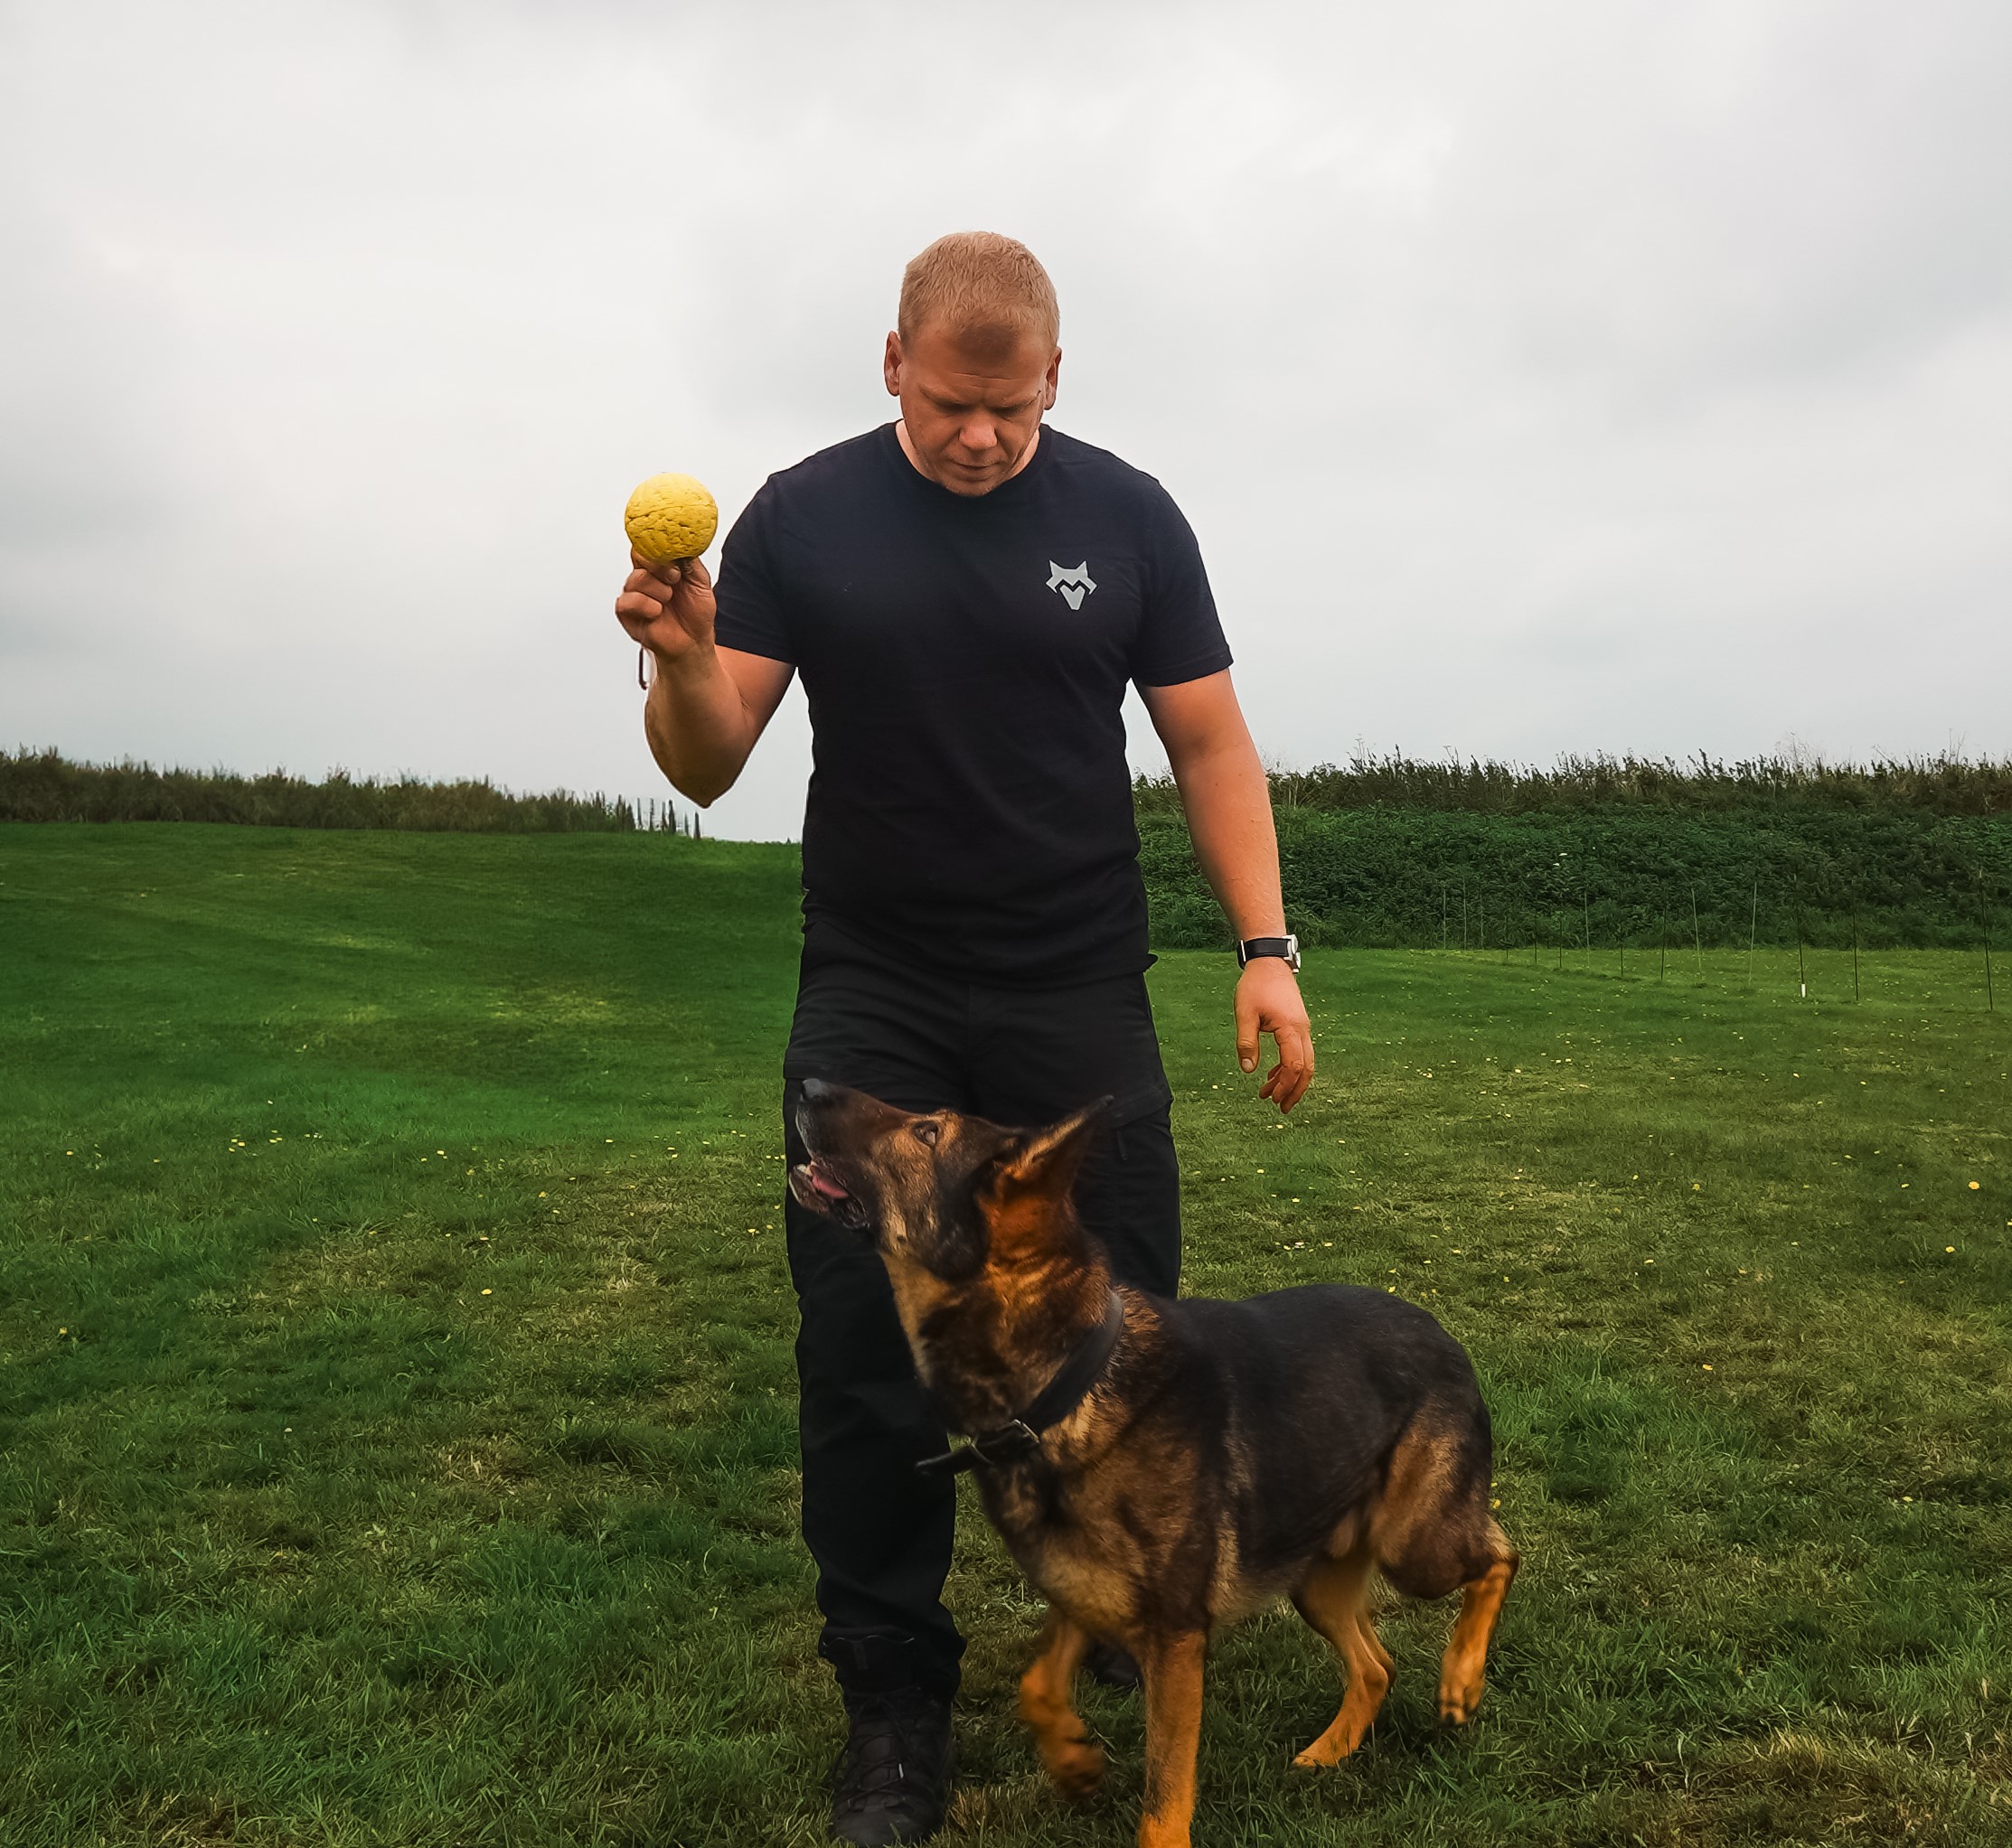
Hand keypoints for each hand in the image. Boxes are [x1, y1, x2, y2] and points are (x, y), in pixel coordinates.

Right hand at [615, 547, 717, 668]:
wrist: (693, 642)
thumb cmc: (694, 613)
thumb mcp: (701, 582)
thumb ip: (690, 562)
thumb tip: (684, 543)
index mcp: (660, 567)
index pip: (649, 544)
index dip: (658, 544)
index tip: (672, 551)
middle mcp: (646, 578)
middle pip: (639, 556)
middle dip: (660, 566)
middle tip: (674, 578)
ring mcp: (636, 594)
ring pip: (636, 579)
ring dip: (658, 590)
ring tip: (669, 600)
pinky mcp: (628, 613)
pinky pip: (627, 601)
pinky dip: (645, 605)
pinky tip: (657, 612)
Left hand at [1234, 957, 1313, 1113]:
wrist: (1269, 963)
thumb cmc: (1255, 986)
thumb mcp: (1245, 1014)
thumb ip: (1246, 1042)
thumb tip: (1247, 1070)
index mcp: (1290, 1029)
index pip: (1294, 1065)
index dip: (1285, 1085)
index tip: (1271, 1098)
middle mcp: (1303, 1030)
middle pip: (1306, 1068)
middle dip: (1295, 1091)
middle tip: (1280, 1108)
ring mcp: (1303, 1028)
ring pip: (1305, 1061)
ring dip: (1291, 1080)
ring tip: (1271, 1095)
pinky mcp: (1298, 1025)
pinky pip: (1300, 1052)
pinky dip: (1289, 1067)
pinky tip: (1272, 1074)